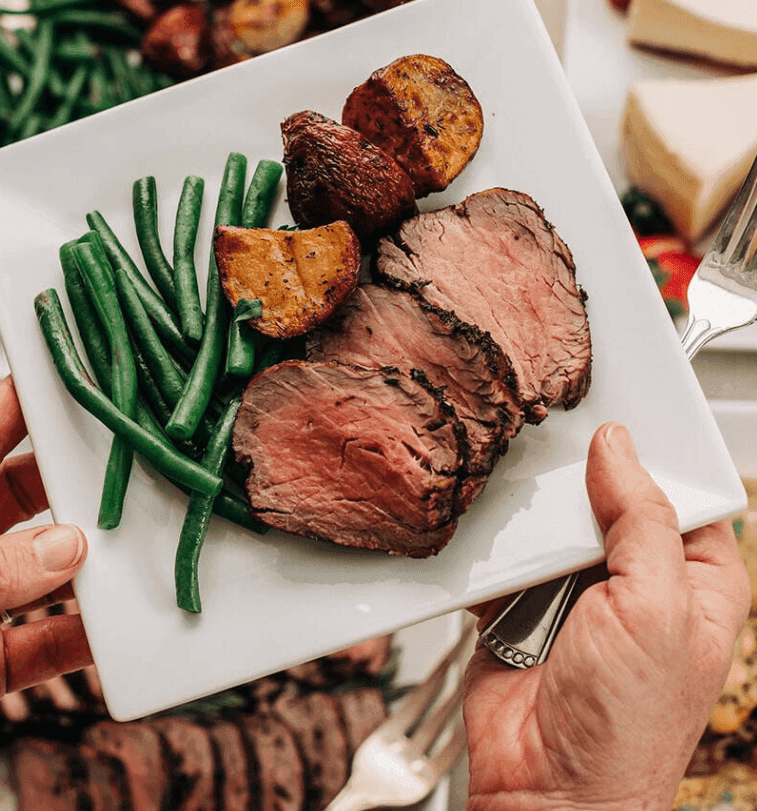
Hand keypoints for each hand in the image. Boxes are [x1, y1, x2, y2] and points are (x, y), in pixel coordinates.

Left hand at [0, 377, 90, 787]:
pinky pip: (45, 643)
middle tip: (116, 470)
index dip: (17, 408)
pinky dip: (82, 636)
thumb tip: (59, 548)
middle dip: (67, 486)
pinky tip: (108, 626)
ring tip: (121, 551)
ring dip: (83, 564)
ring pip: (40, 570)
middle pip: (17, 500)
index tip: (66, 383)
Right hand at [463, 422, 750, 810]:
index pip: (681, 491)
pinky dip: (495, 548)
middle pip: (607, 497)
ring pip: (552, 522)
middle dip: (579, 484)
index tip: (616, 415)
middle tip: (557, 457)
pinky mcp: (522, 604)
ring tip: (524, 510)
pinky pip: (507, 555)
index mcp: (694, 579)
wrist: (546, 793)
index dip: (652, 455)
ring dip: (534, 519)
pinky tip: (494, 541)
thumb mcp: (655, 608)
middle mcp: (637, 581)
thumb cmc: (626, 731)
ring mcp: (577, 592)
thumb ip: (641, 520)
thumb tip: (618, 448)